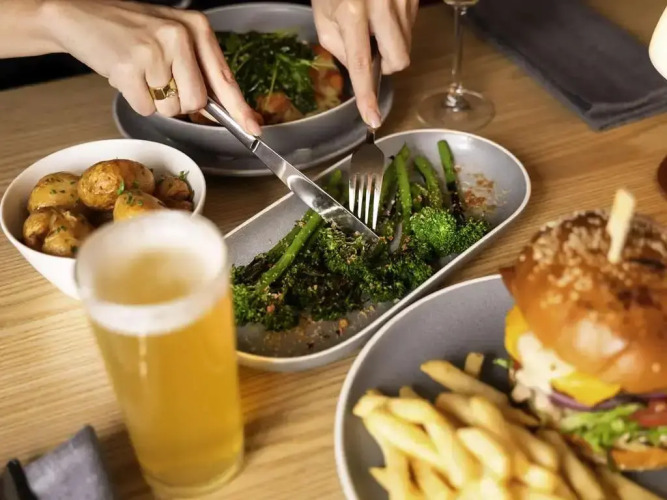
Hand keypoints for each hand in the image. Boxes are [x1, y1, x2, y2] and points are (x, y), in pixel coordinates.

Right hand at [44, 0, 260, 133]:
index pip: (225, 78)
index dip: (240, 109)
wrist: (78, 14)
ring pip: (171, 109)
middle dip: (178, 101)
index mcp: (197, 27)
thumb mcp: (173, 37)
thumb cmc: (130, 30)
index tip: (254, 128)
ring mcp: (155, 50)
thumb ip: (199, 67)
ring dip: (155, 100)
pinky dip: (135, 99)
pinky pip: (146, 108)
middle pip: (196, 102)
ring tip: (140, 72)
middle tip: (158, 79)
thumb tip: (226, 108)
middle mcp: (180, 36)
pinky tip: (125, 74)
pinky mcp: (130, 67)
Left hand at [313, 0, 417, 127]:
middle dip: (388, 64)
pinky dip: (398, 27)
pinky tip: (384, 11)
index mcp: (353, 12)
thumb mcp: (323, 9)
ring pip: (407, 43)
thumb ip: (336, 43)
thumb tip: (357, 66)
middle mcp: (382, 5)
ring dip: (392, 43)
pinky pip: (411, 25)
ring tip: (374, 23)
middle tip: (372, 51)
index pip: (363, 65)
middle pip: (399, 59)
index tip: (372, 119)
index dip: (367, 96)